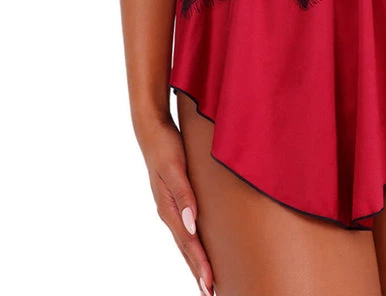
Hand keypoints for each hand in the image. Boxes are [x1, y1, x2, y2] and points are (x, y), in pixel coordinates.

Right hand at [136, 113, 214, 295]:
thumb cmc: (165, 145)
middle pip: (186, 249)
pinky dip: (193, 245)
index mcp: (169, 208)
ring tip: (206, 281)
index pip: (188, 243)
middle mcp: (169, 212)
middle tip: (211, 293)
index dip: (200, 265)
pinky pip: (186, 229)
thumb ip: (183, 195)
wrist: (152, 129)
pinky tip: (199, 248)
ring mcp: (171, 207)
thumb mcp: (175, 167)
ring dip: (196, 262)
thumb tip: (191, 224)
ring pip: (186, 242)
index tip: (210, 285)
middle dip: (198, 272)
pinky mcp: (176, 199)